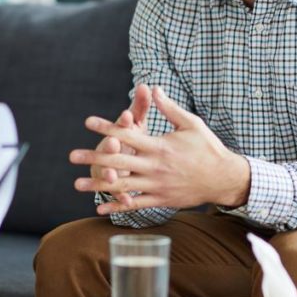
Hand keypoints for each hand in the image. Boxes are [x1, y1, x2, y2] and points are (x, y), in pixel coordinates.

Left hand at [71, 86, 250, 214]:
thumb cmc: (208, 147)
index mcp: (160, 146)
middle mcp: (155, 167)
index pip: (128, 135)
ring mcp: (157, 186)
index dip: (106, 127)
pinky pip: (135, 204)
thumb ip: (169, 108)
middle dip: (93, 157)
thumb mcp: (191, 123)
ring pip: (122, 185)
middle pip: (118, 160)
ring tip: (76, 184)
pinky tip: (99, 208)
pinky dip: (117, 206)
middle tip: (72, 156)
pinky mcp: (161, 200)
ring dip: (98, 185)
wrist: (224, 178)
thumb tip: (153, 88)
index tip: (87, 122)